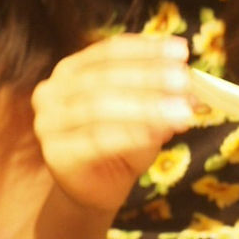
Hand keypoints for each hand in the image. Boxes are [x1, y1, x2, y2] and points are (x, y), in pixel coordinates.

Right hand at [31, 34, 192, 213]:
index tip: (182, 51)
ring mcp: (49, 123)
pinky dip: (130, 134)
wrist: (94, 189)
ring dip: (145, 107)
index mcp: (71, 69)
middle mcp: (52, 91)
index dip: (146, 49)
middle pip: (103, 76)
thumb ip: (159, 98)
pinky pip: (96, 140)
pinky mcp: (56, 154)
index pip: (108, 51)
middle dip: (147, 76)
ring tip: (181, 111)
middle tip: (184, 81)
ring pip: (99, 107)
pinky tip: (157, 133)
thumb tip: (189, 88)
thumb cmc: (119, 145)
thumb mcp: (144, 115)